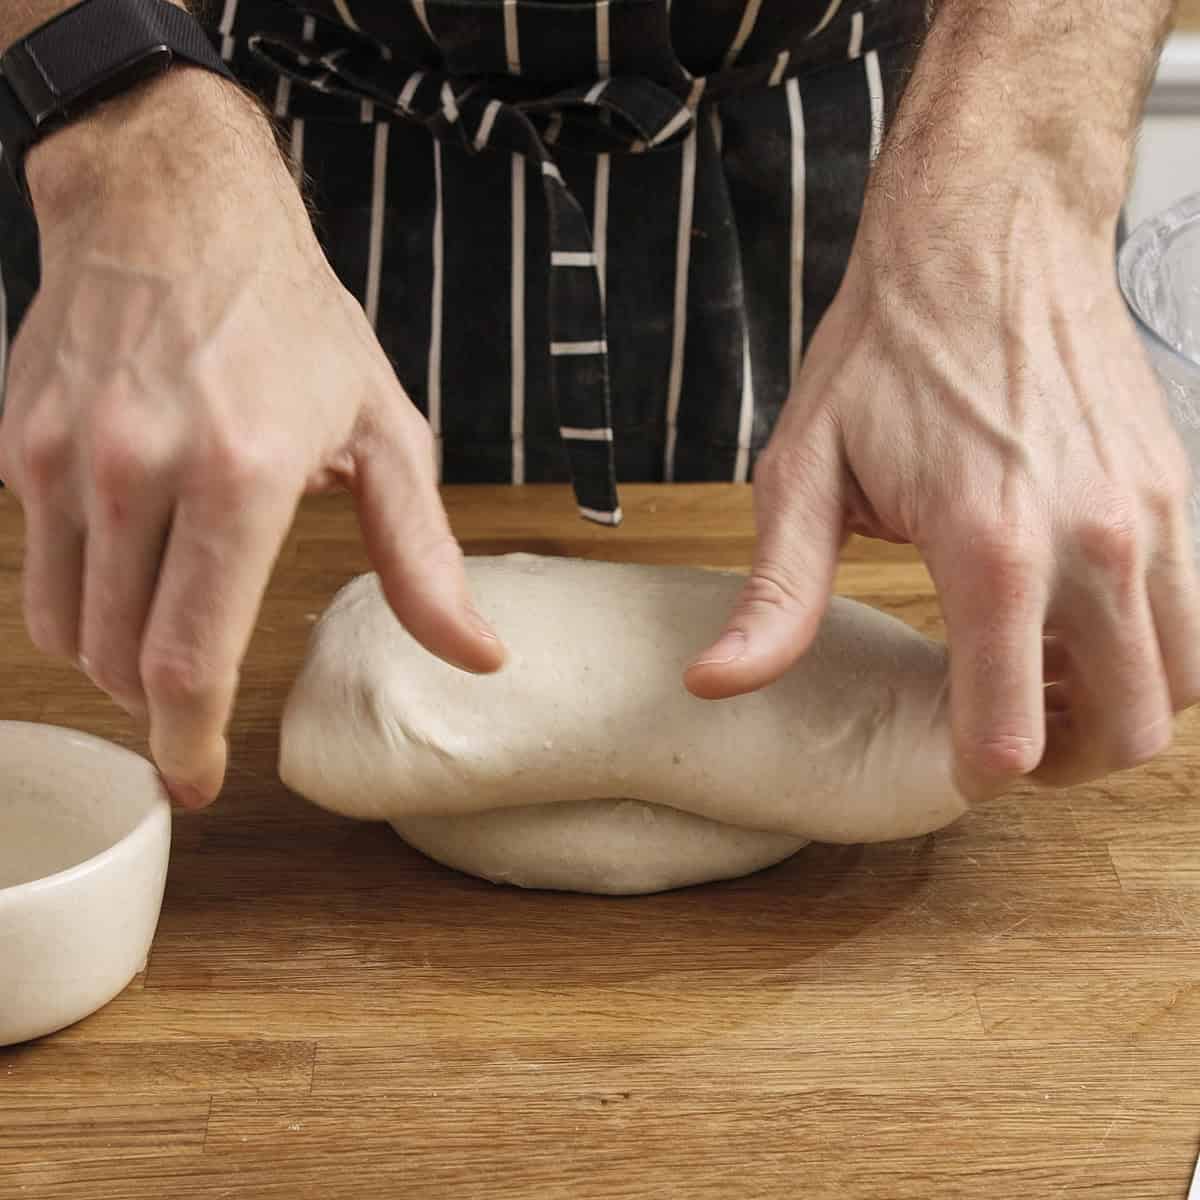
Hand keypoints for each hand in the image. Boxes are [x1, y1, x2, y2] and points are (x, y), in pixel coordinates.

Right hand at [0, 69, 502, 807]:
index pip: (192, 655)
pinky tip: (129, 565)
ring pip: (66, 628)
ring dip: (114, 662)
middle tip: (192, 708)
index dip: (189, 742)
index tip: (194, 785)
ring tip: (163, 638)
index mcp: (242, 474)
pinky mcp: (18, 443)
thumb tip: (477, 655)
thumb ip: (423, 558)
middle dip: (158, 707)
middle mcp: (139, 470)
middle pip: (121, 660)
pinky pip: (37, 568)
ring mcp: (65, 456)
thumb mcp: (385, 432)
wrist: (172, 209)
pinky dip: (80, 599)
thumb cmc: (292, 322)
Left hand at [686, 180, 1199, 794]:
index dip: (977, 772)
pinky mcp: (1178, 487)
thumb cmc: (888, 351)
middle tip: (1003, 734)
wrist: (988, 236)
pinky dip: (1150, 649)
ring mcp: (1153, 513)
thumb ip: (777, 596)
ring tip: (1042, 681)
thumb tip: (715, 684)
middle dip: (1062, 762)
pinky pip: (1196, 612)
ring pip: (1182, 683)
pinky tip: (1077, 621)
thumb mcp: (804, 472)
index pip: (1012, 735)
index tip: (949, 758)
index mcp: (991, 549)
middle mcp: (1094, 542)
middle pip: (1126, 733)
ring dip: (1117, 710)